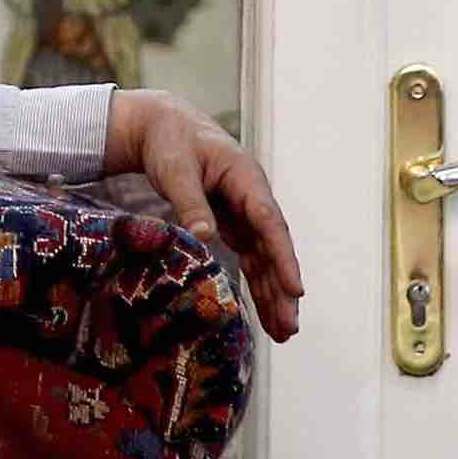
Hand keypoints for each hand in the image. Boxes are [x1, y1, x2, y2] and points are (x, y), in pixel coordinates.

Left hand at [103, 89, 306, 339]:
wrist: (162, 126)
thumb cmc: (170, 141)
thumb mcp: (175, 168)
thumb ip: (190, 202)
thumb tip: (203, 238)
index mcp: (245, 177)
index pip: (268, 221)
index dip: (282, 257)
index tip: (295, 288)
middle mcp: (252, 197)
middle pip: (272, 247)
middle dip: (282, 288)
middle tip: (290, 326)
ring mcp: (245, 212)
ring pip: (264, 258)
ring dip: (273, 294)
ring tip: (284, 332)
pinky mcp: (233, 223)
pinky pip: (249, 258)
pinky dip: (256, 284)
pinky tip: (265, 313)